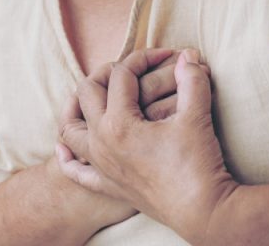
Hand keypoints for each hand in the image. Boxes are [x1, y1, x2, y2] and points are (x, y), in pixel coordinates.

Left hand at [57, 49, 237, 243]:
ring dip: (75, 108)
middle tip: (129, 69)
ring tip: (90, 97)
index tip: (166, 56)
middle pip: (87, 92)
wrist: (204, 212)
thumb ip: (192, 82)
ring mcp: (100, 165)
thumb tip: (189, 55)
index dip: (143, 58)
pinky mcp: (107, 185)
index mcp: (118, 122)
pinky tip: (64, 149)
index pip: (121, 76)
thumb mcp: (197, 118)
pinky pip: (76, 171)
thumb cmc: (199, 164)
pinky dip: (67, 158)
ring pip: (70, 129)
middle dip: (106, 73)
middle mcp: (100, 141)